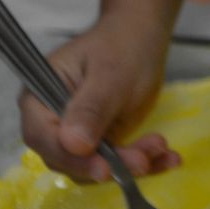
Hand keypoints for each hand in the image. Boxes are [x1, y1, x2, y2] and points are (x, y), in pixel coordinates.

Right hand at [19, 13, 181, 181]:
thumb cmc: (120, 47)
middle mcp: (52, 121)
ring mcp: (77, 134)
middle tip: (145, 158)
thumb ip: (90, 109)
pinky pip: (119, 163)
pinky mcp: (102, 144)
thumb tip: (73, 144)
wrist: (142, 39)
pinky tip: (170, 159)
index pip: (43, 137)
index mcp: (39, 98)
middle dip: (111, 164)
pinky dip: (146, 163)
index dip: (72, 158)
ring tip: (162, 148)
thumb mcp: (109, 75)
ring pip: (98, 167)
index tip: (104, 169)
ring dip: (132, 164)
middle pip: (70, 159)